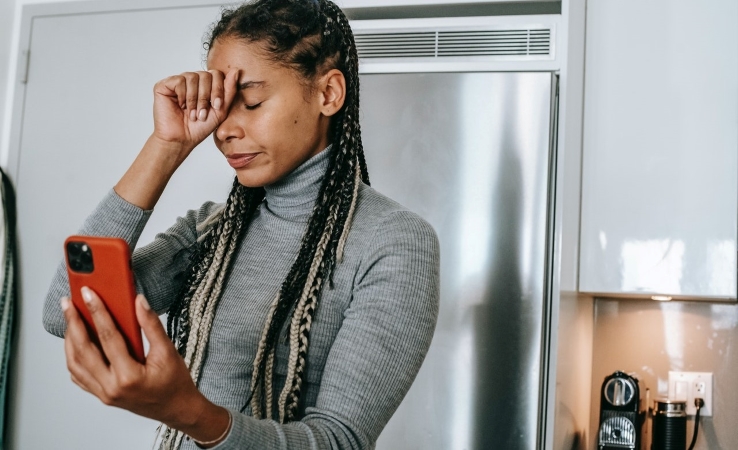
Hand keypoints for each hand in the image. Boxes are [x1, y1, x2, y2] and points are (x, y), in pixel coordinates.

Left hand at [61, 288, 230, 444]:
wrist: (176, 408)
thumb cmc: (174, 383)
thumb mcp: (167, 351)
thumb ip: (151, 325)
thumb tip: (139, 302)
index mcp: (128, 376)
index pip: (108, 337)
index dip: (97, 312)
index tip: (89, 294)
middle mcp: (111, 387)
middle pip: (83, 351)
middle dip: (73, 323)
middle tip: (68, 304)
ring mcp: (103, 393)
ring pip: (75, 364)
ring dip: (70, 340)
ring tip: (70, 320)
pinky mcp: (102, 395)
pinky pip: (79, 376)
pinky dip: (73, 357)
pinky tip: (75, 343)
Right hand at [152, 69, 238, 155]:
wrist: (182, 139)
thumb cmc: (200, 127)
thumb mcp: (220, 109)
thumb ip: (229, 91)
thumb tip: (236, 71)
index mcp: (205, 85)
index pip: (216, 74)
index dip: (218, 89)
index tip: (217, 106)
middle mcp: (192, 80)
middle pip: (205, 75)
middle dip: (206, 96)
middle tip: (202, 114)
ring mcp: (178, 81)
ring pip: (192, 77)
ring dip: (194, 99)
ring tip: (192, 114)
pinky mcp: (164, 85)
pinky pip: (179, 80)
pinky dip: (182, 95)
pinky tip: (180, 105)